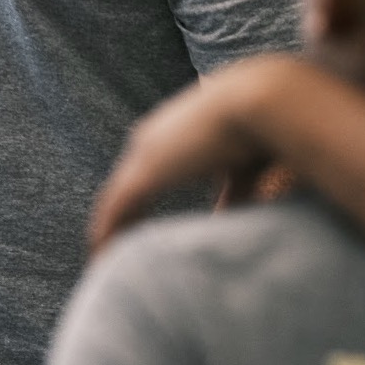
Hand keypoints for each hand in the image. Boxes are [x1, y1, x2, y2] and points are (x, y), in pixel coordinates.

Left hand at [88, 58, 301, 252]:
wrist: (260, 102)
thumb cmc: (261, 130)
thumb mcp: (242, 172)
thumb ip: (232, 198)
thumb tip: (226, 224)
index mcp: (171, 135)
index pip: (142, 173)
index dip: (137, 204)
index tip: (135, 231)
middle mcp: (151, 141)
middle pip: (122, 187)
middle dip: (118, 219)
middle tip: (111, 252)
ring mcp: (145, 153)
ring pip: (114, 199)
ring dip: (108, 230)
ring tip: (103, 262)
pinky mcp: (146, 170)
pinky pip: (115, 207)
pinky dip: (107, 232)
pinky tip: (103, 255)